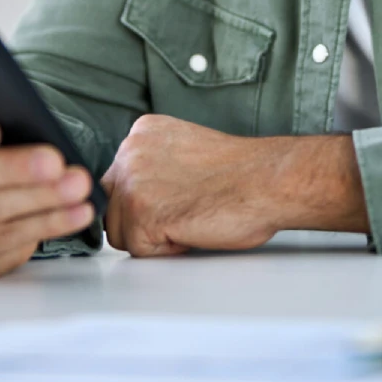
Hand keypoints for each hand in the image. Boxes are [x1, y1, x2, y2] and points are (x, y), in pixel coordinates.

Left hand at [101, 114, 365, 256]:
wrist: (268, 181)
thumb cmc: (241, 173)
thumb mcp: (184, 150)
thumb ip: (154, 163)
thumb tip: (138, 192)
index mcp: (142, 131)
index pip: (120, 180)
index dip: (149, 199)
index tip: (178, 196)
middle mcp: (130, 150)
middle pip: (113, 205)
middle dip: (143, 219)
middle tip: (184, 211)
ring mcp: (132, 180)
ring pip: (120, 232)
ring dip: (153, 236)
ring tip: (189, 217)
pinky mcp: (141, 212)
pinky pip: (139, 250)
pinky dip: (166, 249)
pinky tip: (192, 227)